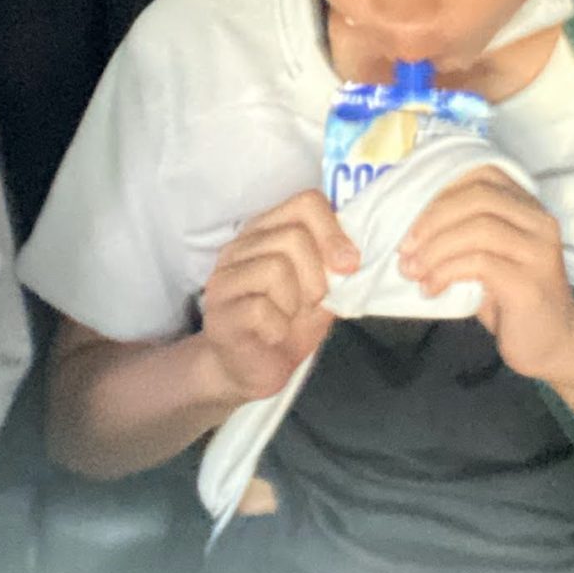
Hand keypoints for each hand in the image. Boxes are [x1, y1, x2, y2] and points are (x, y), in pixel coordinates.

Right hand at [200, 191, 356, 407]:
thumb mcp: (321, 291)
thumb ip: (335, 267)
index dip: (333, 232)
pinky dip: (278, 327)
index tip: (349, 265)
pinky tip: (273, 334)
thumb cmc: (287, 325)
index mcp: (268, 231)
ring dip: (295, 302)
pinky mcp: (219, 313)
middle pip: (293, 236)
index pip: (306, 202)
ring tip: (288, 318)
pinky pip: (260, 308)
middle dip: (317, 276)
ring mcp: (225, 278)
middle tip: (312, 303)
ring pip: (275, 268)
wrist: (252, 370)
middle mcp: (241, 246)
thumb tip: (354, 254)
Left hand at [398, 166, 573, 382]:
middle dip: (432, 218)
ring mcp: (539, 252)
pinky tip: (430, 288)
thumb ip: (461, 234)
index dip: (442, 188)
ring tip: (411, 270)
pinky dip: (446, 272)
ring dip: (435, 248)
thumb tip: (407, 228)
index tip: (409, 215)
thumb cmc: (511, 299)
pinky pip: (481, 264)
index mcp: (527, 207)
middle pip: (479, 197)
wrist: (553, 343)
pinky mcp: (531, 283)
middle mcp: (539, 221)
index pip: (483, 174)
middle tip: (404, 246)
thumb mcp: (485, 257)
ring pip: (479, 228)